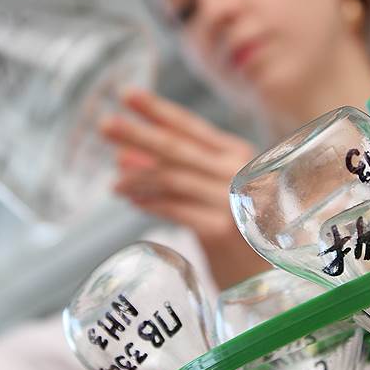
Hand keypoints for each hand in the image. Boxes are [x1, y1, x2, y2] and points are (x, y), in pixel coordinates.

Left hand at [101, 88, 269, 287]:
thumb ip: (174, 170)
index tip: (127, 94)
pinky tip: (131, 201)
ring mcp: (231, 199)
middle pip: (178, 148)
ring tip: (114, 182)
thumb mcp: (209, 190)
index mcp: (236, 153)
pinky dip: (151, 203)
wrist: (263, 275)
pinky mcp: (222, 230)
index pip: (191, 126)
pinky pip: (176, 209)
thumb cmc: (234, 228)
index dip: (158, 110)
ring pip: (174, 178)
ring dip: (138, 178)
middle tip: (105, 125)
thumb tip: (123, 155)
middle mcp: (237, 171)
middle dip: (139, 134)